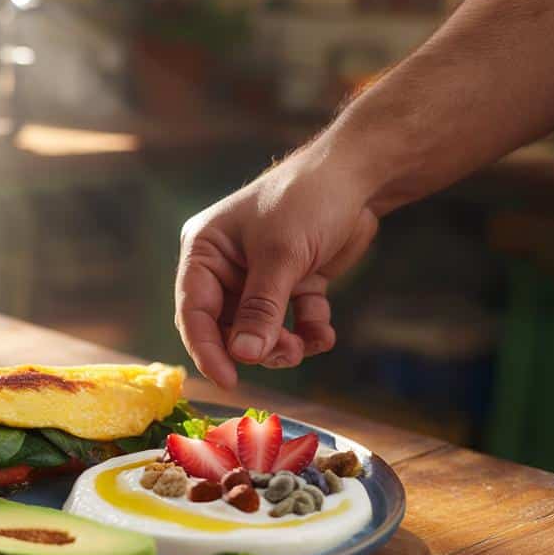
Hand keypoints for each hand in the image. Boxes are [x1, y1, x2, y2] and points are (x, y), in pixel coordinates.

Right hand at [174, 138, 380, 388]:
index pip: (194, 310)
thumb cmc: (306, 200)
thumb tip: (244, 357)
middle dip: (254, 346)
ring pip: (260, 329)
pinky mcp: (293, 281)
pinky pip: (292, 320)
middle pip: (227, 326)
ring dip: (282, 345)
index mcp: (205, 251)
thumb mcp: (280, 256)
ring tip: (305, 344)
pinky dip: (308, 331)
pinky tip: (324, 333)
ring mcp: (259, 276)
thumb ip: (261, 309)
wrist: (360, 174)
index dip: (207, 349)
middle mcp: (226, 266)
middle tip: (283, 355)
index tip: (228, 380)